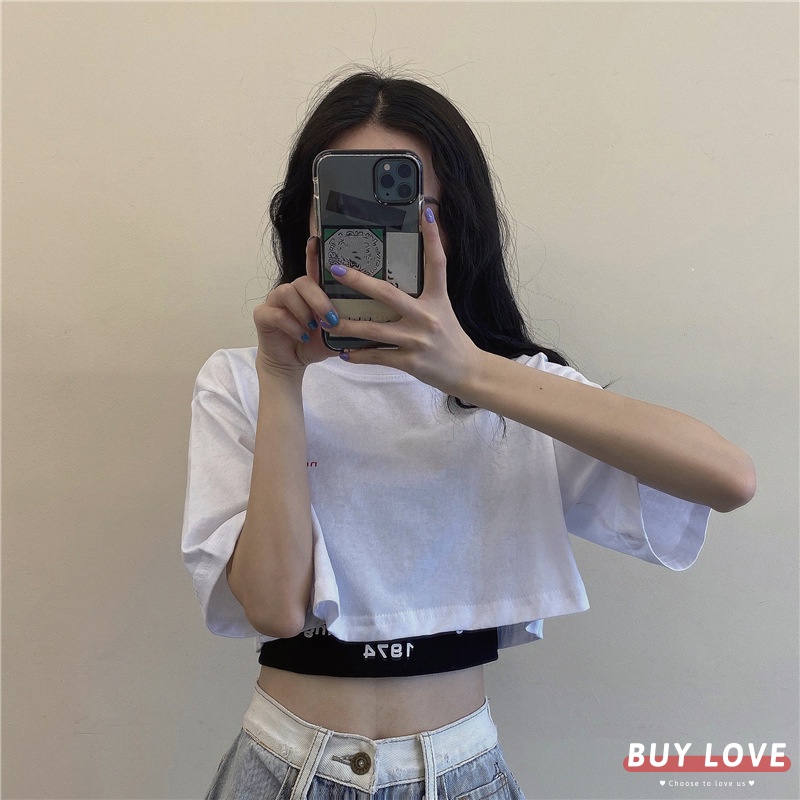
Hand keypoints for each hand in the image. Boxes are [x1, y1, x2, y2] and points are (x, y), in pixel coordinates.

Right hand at [252, 236, 339, 375]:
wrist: (292, 363)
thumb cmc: (313, 344)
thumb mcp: (334, 335)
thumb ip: (346, 324)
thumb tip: (367, 320)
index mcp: (309, 292)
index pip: (313, 268)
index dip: (314, 253)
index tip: (317, 240)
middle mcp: (292, 291)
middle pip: (303, 281)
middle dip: (319, 299)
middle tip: (331, 318)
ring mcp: (275, 301)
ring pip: (287, 292)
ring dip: (304, 311)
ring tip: (312, 328)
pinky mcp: (262, 315)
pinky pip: (276, 313)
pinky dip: (292, 326)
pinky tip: (302, 336)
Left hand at [328, 207, 480, 395]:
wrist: (468, 371)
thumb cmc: (452, 338)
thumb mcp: (443, 310)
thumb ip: (425, 293)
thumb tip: (405, 274)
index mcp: (438, 299)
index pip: (437, 263)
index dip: (432, 237)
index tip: (426, 212)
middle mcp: (426, 316)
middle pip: (387, 294)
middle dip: (359, 281)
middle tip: (336, 269)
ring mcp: (417, 340)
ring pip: (373, 330)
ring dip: (346, 326)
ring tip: (325, 321)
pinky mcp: (410, 361)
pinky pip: (378, 356)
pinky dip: (359, 355)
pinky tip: (344, 353)